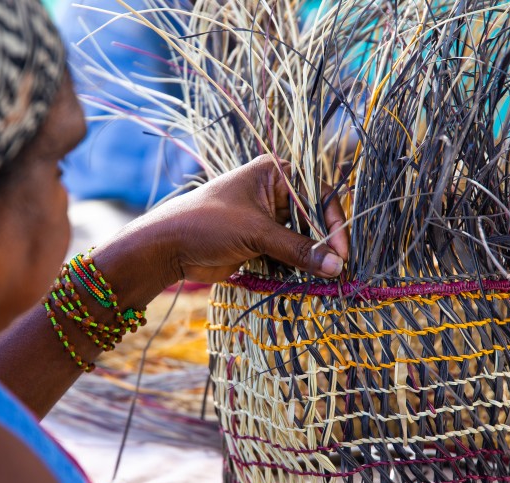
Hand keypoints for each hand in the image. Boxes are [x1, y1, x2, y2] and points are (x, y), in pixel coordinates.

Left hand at [155, 154, 348, 282]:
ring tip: (325, 280)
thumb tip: (336, 266)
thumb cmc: (208, 224)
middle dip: (324, 245)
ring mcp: (267, 219)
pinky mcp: (260, 243)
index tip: (342, 253)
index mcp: (275, 174)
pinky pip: (289, 255)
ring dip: (311, 259)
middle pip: (313, 219)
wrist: (168, 248)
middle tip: (337, 271)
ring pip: (302, 239)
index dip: (333, 224)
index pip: (319, 195)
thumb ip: (298, 249)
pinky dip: (297, 268)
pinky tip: (307, 281)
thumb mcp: (256, 233)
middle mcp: (275, 193)